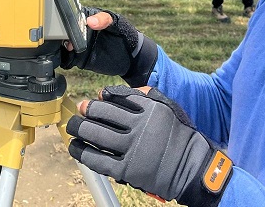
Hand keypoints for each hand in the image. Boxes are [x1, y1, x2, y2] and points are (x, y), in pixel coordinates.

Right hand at [60, 8, 156, 86]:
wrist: (131, 57)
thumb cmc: (124, 33)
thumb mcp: (117, 22)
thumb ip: (105, 19)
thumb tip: (89, 21)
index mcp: (86, 17)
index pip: (71, 15)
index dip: (68, 19)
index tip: (69, 26)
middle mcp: (78, 30)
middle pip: (62, 30)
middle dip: (60, 34)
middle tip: (69, 40)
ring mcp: (77, 44)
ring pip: (61, 44)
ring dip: (59, 47)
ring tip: (68, 50)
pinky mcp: (78, 58)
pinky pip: (66, 58)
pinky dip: (63, 59)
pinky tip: (66, 59)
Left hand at [68, 86, 232, 205]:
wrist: (192, 168)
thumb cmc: (178, 135)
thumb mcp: (167, 107)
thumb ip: (143, 96)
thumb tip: (110, 92)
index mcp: (149, 109)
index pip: (116, 99)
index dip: (100, 99)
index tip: (93, 100)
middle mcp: (139, 127)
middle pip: (102, 114)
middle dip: (86, 111)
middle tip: (79, 110)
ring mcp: (132, 149)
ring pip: (97, 135)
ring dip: (79, 129)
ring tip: (72, 127)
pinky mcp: (127, 171)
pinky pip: (98, 159)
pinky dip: (82, 152)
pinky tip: (75, 147)